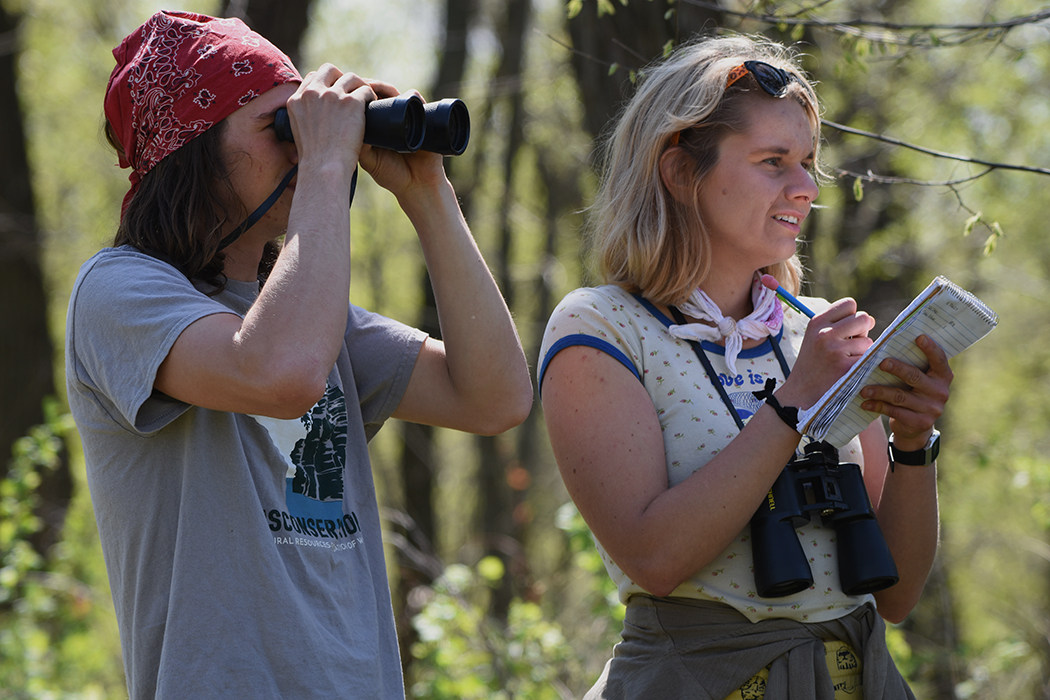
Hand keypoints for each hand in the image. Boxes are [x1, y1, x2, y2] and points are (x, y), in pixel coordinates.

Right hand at [285, 64, 377, 180]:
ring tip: (366, 99)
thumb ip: (305, 118)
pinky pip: (366, 90)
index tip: (335, 93)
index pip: (312, 78)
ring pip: (350, 77)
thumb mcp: (299, 134)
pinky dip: (371, 97)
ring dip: (359, 86)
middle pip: (329, 70)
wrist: (324, 169)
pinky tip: (374, 106)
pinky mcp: (351, 102)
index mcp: (296, 101)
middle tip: (352, 92)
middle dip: (342, 77)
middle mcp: (312, 94)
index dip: (326, 83)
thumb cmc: (315, 161)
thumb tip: (316, 116)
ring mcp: (332, 96)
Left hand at [356, 88, 447, 199]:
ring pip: (395, 92)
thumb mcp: (369, 160)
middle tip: (358, 86)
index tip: (345, 91)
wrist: (419, 185)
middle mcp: (392, 117)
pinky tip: (398, 95)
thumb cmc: (393, 175)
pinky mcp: (424, 118)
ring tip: (375, 90)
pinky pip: (416, 99)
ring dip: (385, 87)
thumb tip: (343, 124)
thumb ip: (357, 146)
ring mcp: (408, 116)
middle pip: (379, 92)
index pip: (365, 100)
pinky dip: (408, 94)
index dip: (355, 93)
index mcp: (377, 125)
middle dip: (369, 86)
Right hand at [778, 297, 874, 407]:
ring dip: (862, 351)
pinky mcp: (846, 367)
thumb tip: (869, 319)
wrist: (800, 393)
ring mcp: (836, 350)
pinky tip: (848, 371)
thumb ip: (837, 324)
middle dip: (862, 331)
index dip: (853, 316)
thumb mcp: (815, 336)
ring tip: (845, 361)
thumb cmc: (812, 364)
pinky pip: (868, 358)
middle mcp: (825, 333)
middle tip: (850, 344)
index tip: (847, 329)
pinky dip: (863, 365)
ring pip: (868, 341)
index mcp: (817, 322)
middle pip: (864, 318)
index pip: (849, 304)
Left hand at [860, 334, 952, 449]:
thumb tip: (885, 347)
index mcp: (943, 376)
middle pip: (915, 377)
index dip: (930, 348)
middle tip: (881, 363)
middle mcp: (940, 392)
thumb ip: (912, 366)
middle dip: (897, 368)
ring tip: (863, 389)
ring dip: (880, 391)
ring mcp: (931, 408)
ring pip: (900, 396)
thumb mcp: (918, 380)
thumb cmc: (912, 393)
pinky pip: (894, 411)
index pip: (939, 359)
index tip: (919, 337)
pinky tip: (865, 403)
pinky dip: (877, 406)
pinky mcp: (920, 422)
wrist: (916, 427)